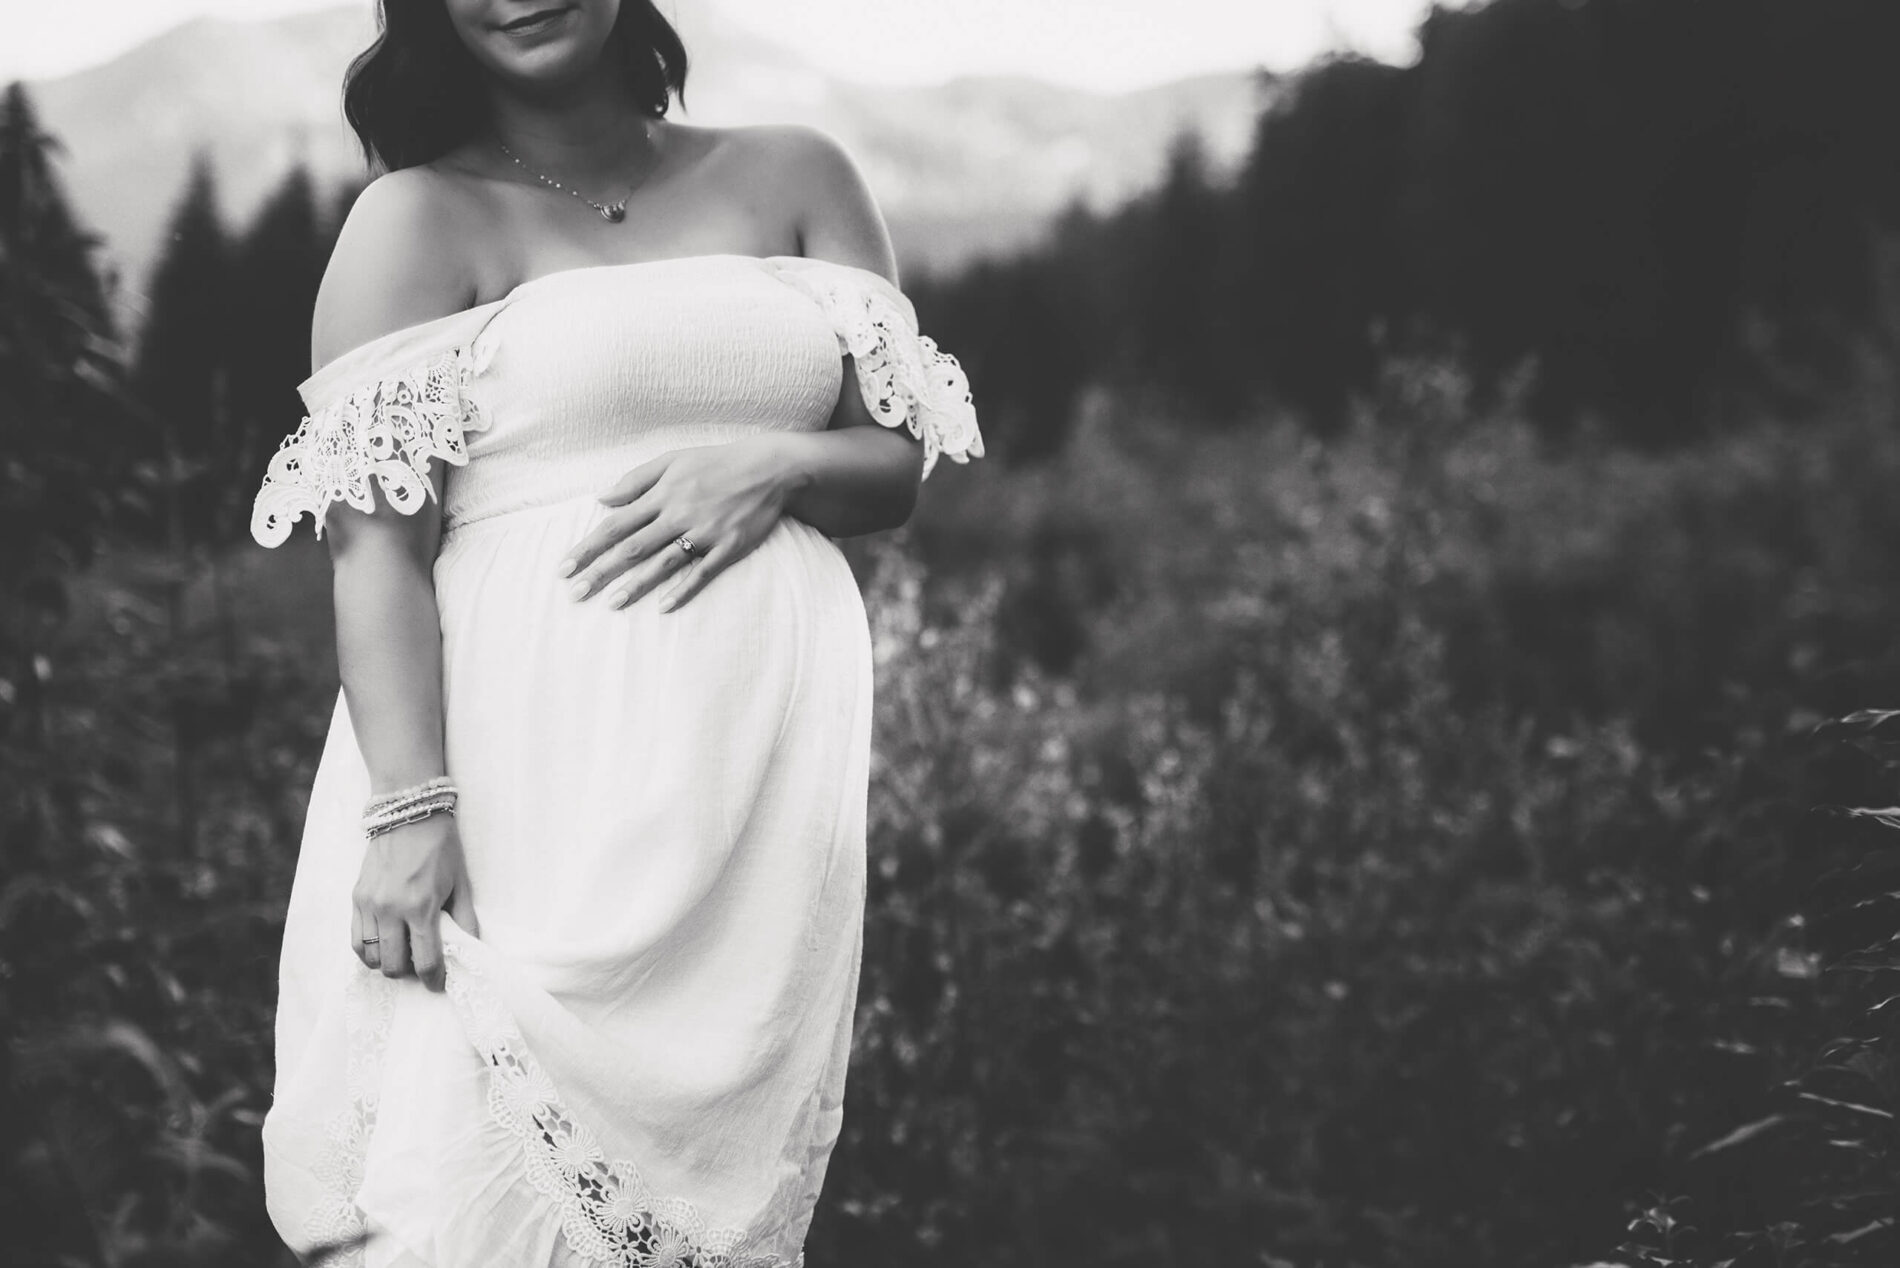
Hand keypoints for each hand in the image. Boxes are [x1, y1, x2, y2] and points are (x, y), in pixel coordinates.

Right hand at [351, 811, 478, 990]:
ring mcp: (370, 905)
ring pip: (371, 958)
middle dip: (410, 972)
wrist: (408, 813)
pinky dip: (367, 952)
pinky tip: (382, 947)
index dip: (434, 980)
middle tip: (421, 964)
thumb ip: (465, 919)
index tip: (438, 984)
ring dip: (387, 963)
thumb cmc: (440, 847)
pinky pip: (355, 940)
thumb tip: (472, 949)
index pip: (425, 960)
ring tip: (402, 954)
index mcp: (421, 906)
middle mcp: (391, 910)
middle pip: (394, 965)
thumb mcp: (461, 883)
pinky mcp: (356, 898)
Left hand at [556, 435, 806, 612]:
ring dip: (635, 585)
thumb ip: (635, 479)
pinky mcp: (728, 547)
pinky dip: (683, 589)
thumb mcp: (673, 460)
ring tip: (611, 603)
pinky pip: (702, 572)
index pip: (615, 524)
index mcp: (662, 494)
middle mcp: (678, 514)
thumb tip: (601, 498)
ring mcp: (704, 532)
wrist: (768, 468)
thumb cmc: (717, 462)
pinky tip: (663, 607)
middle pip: (631, 547)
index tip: (564, 567)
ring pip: (662, 563)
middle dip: (600, 571)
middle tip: (575, 594)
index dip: (588, 547)